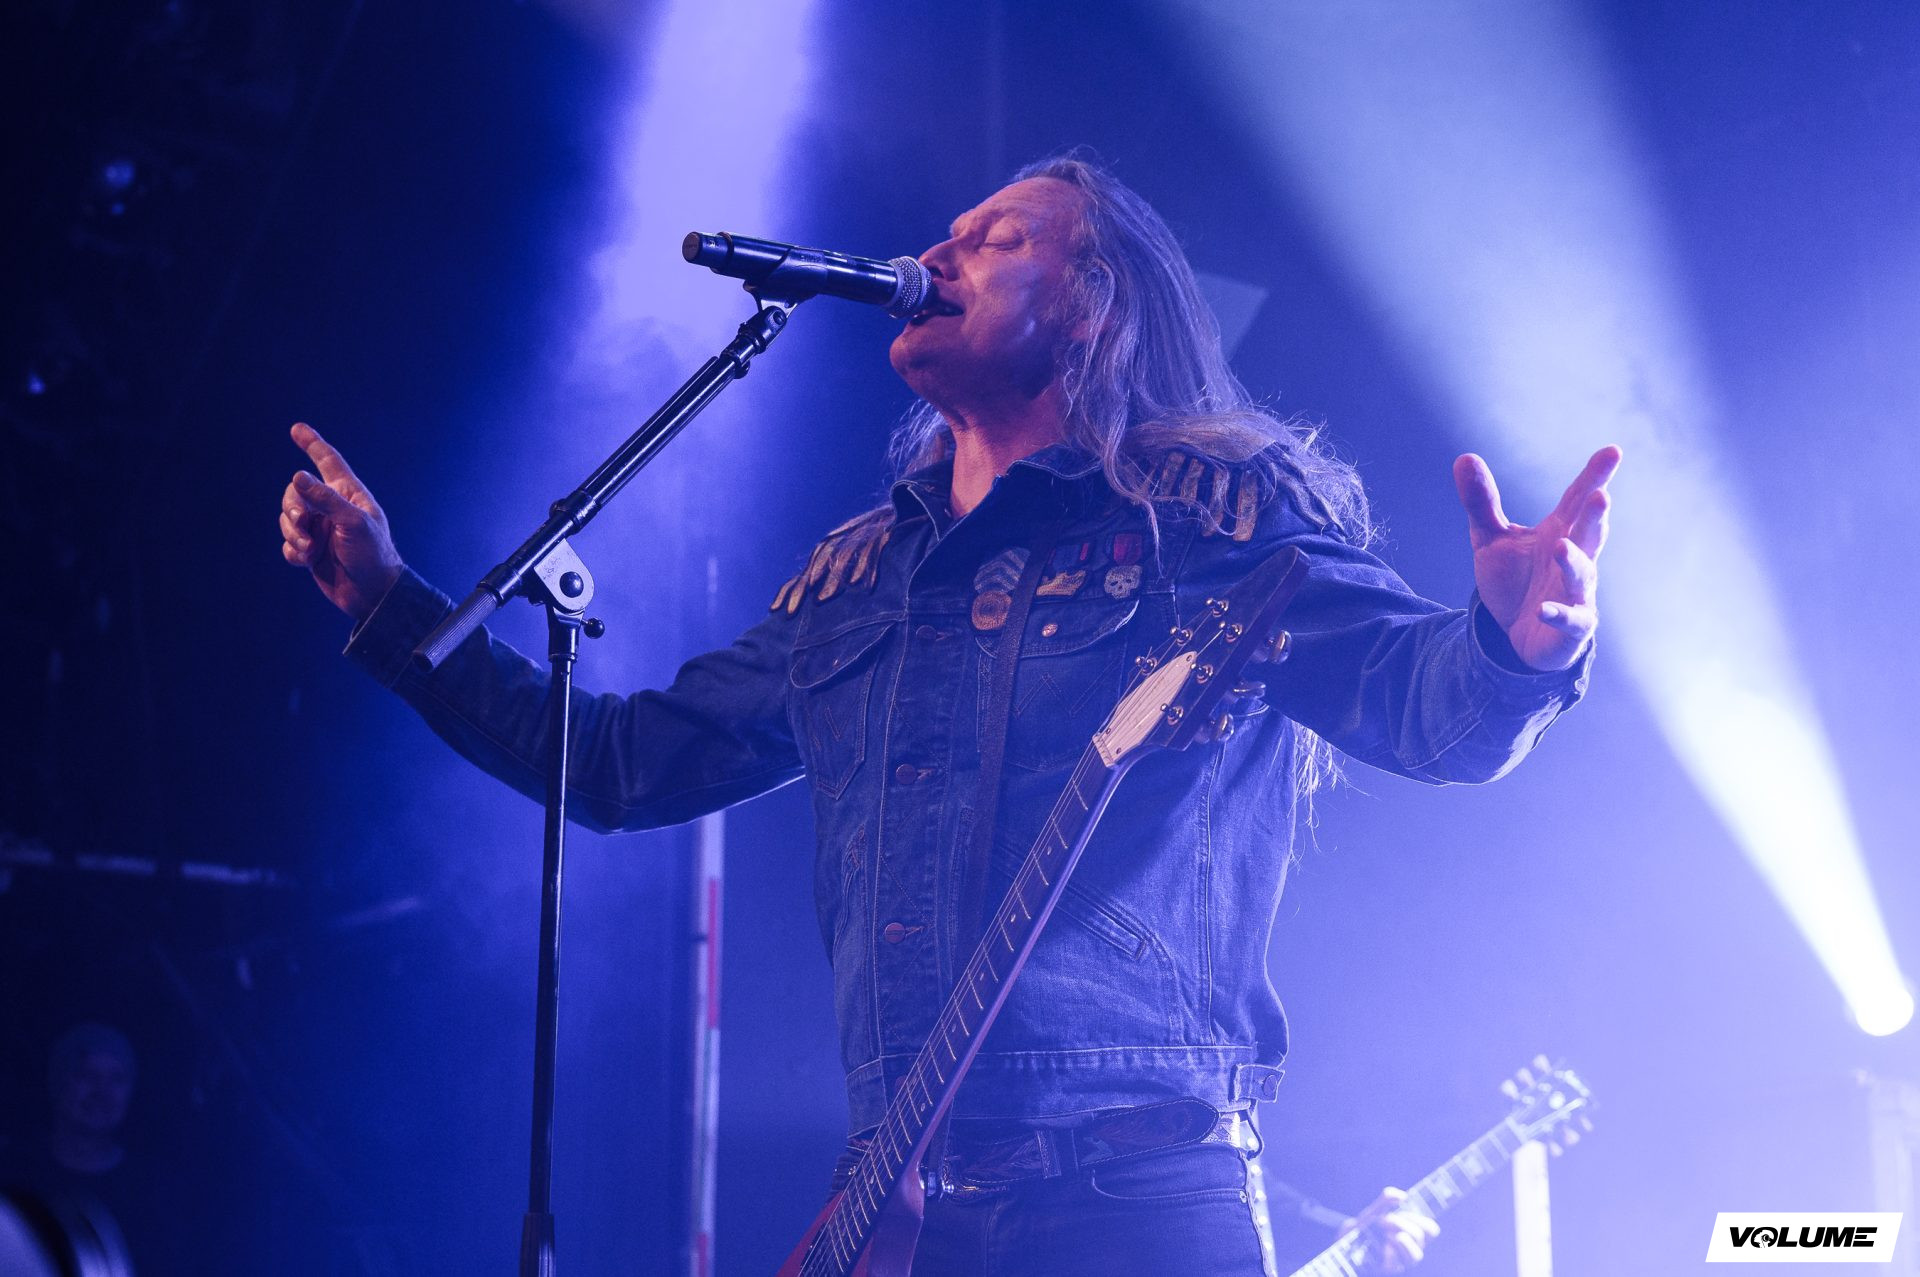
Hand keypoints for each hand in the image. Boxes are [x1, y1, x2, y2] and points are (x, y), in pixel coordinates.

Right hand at [280, 423, 402, 620]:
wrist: (372, 595)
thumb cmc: (373, 555)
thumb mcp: (353, 522)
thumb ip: (325, 499)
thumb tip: (298, 476)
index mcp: (348, 495)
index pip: (329, 462)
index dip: (313, 444)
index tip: (297, 428)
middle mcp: (332, 508)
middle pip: (295, 492)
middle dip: (293, 507)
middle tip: (303, 525)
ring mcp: (320, 530)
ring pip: (287, 518)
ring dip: (293, 533)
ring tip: (309, 549)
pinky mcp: (310, 551)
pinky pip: (288, 544)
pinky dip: (293, 551)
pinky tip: (307, 561)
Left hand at [1340, 1187, 1439, 1273]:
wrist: (1345, 1240)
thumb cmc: (1364, 1226)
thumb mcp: (1374, 1209)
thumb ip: (1387, 1199)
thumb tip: (1403, 1196)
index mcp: (1411, 1234)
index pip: (1431, 1230)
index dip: (1420, 1219)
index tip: (1401, 1212)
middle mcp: (1409, 1249)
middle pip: (1421, 1236)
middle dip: (1401, 1223)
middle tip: (1384, 1220)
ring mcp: (1400, 1262)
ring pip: (1416, 1255)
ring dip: (1400, 1239)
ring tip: (1385, 1234)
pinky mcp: (1388, 1269)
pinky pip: (1396, 1264)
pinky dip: (1389, 1252)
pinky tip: (1381, 1247)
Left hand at [1453, 446, 1620, 670]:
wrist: (1516, 634)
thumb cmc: (1513, 581)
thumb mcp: (1490, 539)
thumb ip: (1481, 502)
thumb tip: (1464, 458)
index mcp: (1559, 532)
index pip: (1577, 500)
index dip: (1594, 476)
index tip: (1613, 451)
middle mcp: (1575, 558)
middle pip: (1588, 534)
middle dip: (1595, 516)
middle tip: (1601, 495)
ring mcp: (1576, 593)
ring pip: (1581, 575)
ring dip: (1573, 562)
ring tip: (1561, 547)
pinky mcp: (1571, 626)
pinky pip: (1569, 620)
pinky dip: (1557, 614)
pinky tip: (1542, 610)